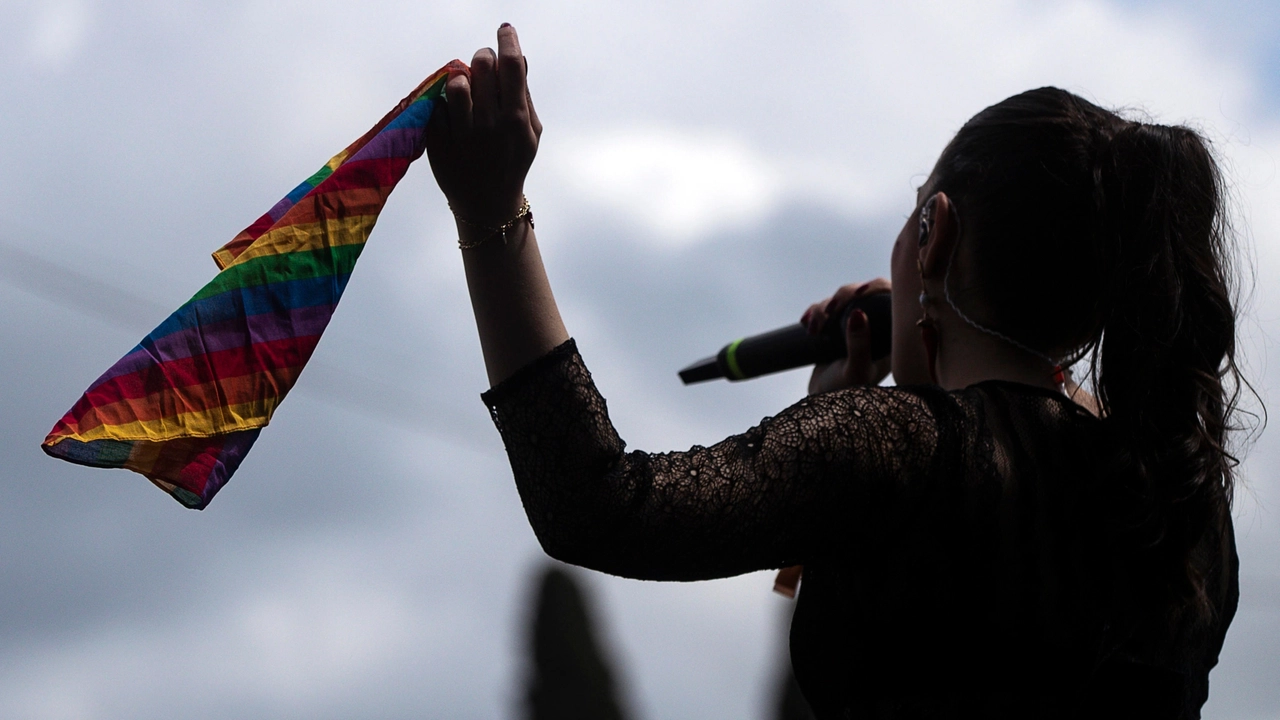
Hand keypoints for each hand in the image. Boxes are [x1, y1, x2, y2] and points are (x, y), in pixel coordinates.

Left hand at [426, 24, 541, 226]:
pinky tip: (454, 113)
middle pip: (482, 65)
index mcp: (517, 120)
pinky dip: (445, 102)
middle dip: (483, 58)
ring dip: (460, 77)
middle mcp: (489, 124)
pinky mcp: (438, 141)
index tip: (504, 30)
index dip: (508, 40)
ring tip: (466, 88)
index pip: (511, 65)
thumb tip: (518, 57)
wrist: (487, 205)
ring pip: (455, 83)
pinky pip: (437, 104)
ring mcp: (462, 133)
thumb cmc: (512, 162)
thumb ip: (525, 96)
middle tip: (484, 66)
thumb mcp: (530, 134)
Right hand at [803, 279, 891, 394]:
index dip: (877, 286)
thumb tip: (858, 312)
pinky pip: (825, 308)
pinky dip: (814, 312)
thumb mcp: (855, 371)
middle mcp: (877, 328)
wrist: (819, 408)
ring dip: (824, 307)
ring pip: (842, 299)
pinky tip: (807, 325)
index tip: (860, 292)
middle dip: (844, 295)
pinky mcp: (836, 329)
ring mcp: (856, 327)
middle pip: (865, 293)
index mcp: (892, 338)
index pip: (893, 298)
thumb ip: (859, 344)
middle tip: (830, 310)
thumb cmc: (845, 397)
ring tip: (814, 330)